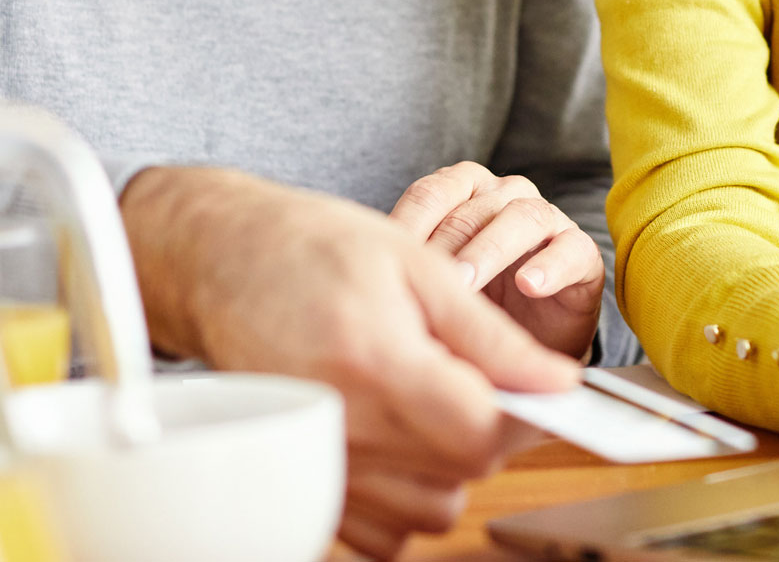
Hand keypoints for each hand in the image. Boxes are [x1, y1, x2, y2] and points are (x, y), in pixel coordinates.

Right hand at [120, 167, 578, 559]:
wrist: (222, 263)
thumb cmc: (316, 249)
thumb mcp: (417, 265)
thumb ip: (490, 334)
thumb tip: (557, 380)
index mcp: (378, 363)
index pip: (480, 432)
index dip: (527, 414)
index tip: (543, 389)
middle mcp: (344, 425)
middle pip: (461, 473)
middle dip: (492, 429)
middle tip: (479, 377)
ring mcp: (319, 460)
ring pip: (428, 510)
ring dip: (452, 465)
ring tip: (435, 400)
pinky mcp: (306, 480)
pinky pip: (382, 529)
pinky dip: (407, 495)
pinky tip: (402, 435)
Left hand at [389, 162, 604, 360]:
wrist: (528, 345)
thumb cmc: (473, 305)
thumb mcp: (434, 286)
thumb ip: (408, 271)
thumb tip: (360, 276)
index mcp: (466, 193)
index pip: (432, 193)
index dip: (409, 222)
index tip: (385, 258)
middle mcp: (507, 197)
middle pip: (474, 206)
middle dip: (447, 242)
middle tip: (426, 278)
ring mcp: (548, 221)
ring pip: (522, 217)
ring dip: (490, 250)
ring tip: (467, 284)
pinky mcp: (582, 253)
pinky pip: (570, 250)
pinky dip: (549, 266)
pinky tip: (528, 285)